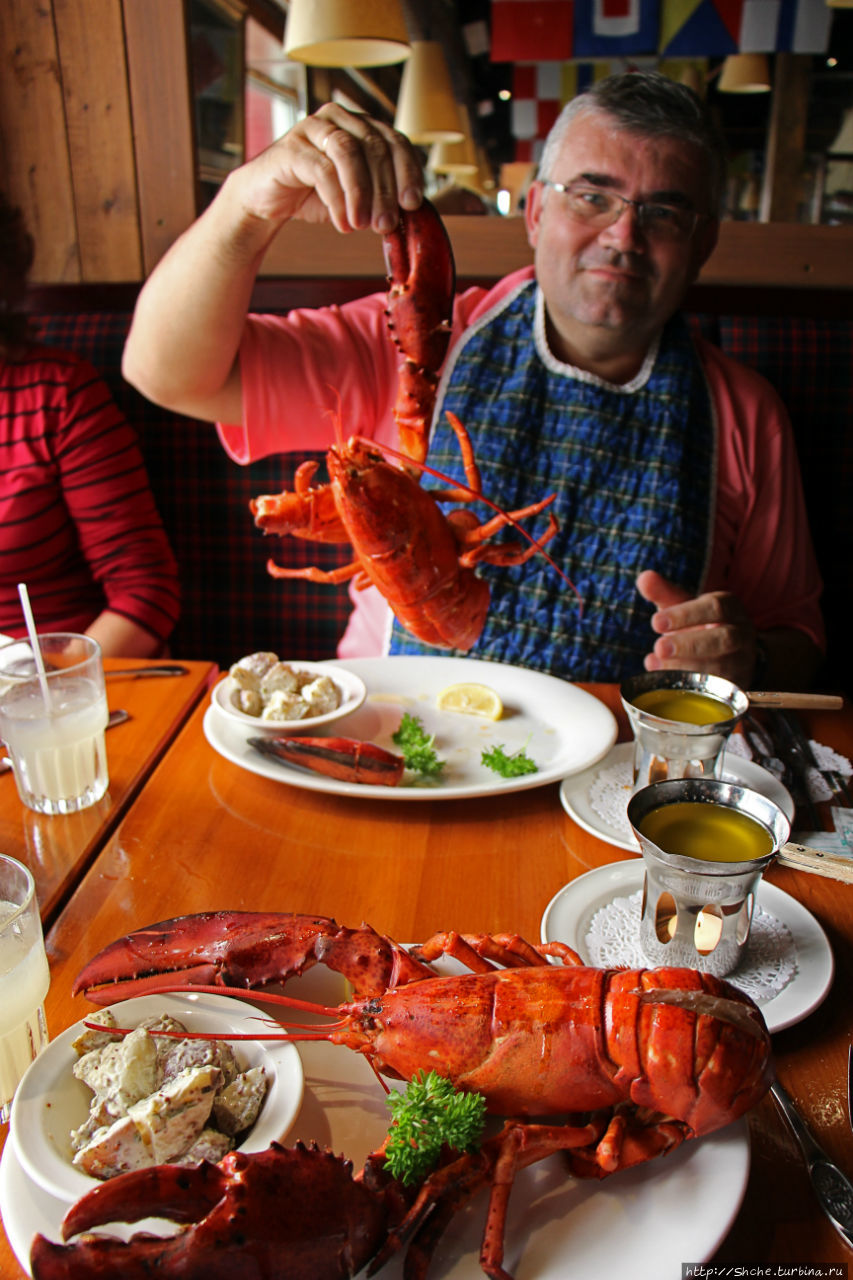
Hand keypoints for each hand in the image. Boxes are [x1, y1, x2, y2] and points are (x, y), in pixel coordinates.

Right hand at [236, 103, 424, 234]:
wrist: (267, 200)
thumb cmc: (314, 195)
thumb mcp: (355, 196)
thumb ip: (380, 195)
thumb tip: (410, 212)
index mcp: (361, 126)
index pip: (395, 141)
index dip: (408, 171)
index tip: (413, 204)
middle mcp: (340, 119)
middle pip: (375, 147)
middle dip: (385, 189)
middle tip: (387, 224)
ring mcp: (314, 128)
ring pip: (349, 153)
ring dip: (361, 193)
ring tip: (363, 225)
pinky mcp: (292, 146)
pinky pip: (322, 170)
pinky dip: (337, 201)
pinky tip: (343, 224)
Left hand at [635, 569, 757, 687]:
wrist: (735, 653)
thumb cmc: (702, 624)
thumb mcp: (684, 606)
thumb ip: (664, 593)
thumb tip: (644, 577)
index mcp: (730, 607)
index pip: (715, 607)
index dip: (686, 615)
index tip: (656, 621)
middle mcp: (742, 633)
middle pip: (723, 639)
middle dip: (689, 644)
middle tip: (659, 647)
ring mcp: (742, 662)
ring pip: (720, 668)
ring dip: (685, 667)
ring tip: (655, 663)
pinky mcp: (736, 685)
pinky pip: (716, 690)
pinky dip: (689, 687)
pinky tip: (663, 681)